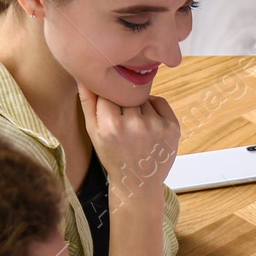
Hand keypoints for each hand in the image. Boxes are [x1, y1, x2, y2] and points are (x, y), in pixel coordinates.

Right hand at [78, 86, 181, 202]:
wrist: (138, 182)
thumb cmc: (113, 156)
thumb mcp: (93, 131)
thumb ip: (87, 101)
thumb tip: (83, 72)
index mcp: (111, 126)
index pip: (107, 93)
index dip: (107, 100)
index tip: (108, 112)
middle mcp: (136, 125)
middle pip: (126, 94)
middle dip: (122, 103)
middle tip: (123, 122)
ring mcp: (157, 126)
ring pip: (143, 97)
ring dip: (138, 106)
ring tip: (135, 127)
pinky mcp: (172, 127)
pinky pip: (160, 102)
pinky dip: (154, 107)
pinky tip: (148, 124)